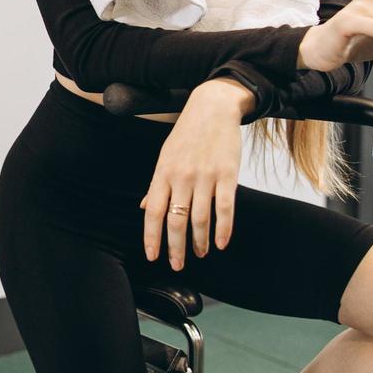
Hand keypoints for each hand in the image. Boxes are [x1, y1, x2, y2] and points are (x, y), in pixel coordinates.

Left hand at [141, 82, 244, 270]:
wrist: (212, 108)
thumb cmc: (187, 135)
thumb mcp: (165, 157)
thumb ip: (157, 185)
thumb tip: (146, 208)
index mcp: (163, 173)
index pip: (154, 212)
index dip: (152, 237)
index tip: (153, 257)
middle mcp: (182, 177)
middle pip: (176, 220)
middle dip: (176, 247)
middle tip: (177, 265)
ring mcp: (205, 176)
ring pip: (200, 219)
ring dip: (200, 241)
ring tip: (201, 253)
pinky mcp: (227, 175)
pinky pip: (225, 208)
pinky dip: (224, 229)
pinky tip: (222, 242)